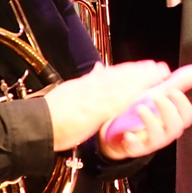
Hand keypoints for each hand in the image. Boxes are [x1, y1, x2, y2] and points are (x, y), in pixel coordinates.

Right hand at [43, 61, 171, 150]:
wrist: (32, 126)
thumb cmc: (44, 118)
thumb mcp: (63, 95)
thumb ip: (81, 85)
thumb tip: (93, 71)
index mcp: (80, 86)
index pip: (108, 75)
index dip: (127, 70)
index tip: (142, 66)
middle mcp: (88, 88)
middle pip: (119, 76)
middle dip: (140, 71)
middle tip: (159, 67)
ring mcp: (91, 98)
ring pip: (121, 84)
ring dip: (141, 78)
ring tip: (158, 74)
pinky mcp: (93, 111)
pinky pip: (116, 101)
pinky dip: (131, 95)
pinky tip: (143, 93)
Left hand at [98, 64, 191, 159]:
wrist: (120, 129)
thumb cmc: (145, 110)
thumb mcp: (160, 94)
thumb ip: (178, 83)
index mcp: (173, 119)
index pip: (187, 115)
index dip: (183, 104)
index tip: (173, 91)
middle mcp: (166, 132)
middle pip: (176, 127)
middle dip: (168, 111)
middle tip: (156, 96)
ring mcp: (151, 142)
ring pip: (159, 139)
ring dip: (151, 123)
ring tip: (139, 108)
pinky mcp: (135, 149)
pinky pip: (137, 150)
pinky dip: (133, 142)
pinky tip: (128, 133)